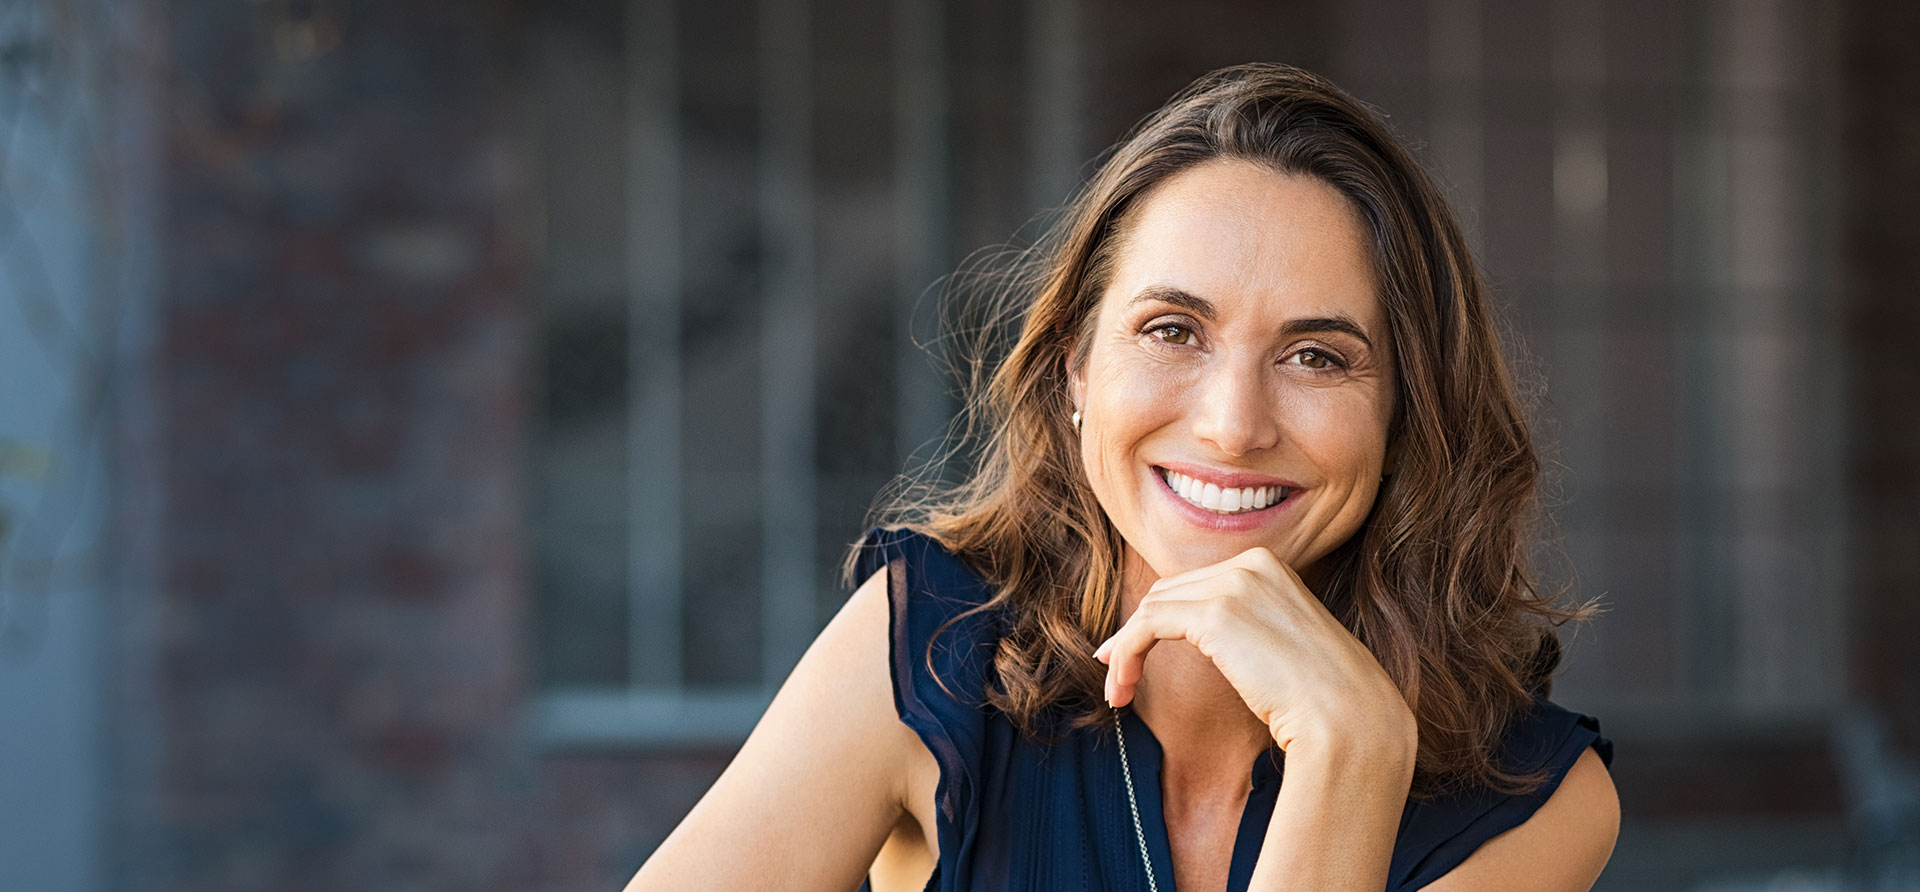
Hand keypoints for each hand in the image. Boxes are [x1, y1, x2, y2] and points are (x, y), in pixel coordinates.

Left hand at [1093, 547, 1415, 754]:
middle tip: (1116, 672)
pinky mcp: (1214, 614)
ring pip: (1151, 609)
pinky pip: (1146, 627)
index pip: (1195, 584)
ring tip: (1117, 692)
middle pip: (1169, 592)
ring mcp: (1234, 584)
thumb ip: (1246, 628)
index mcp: (1270, 565)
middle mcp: (1251, 564)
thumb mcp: (1282, 644)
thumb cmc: (1322, 697)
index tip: (1133, 652)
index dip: (1158, 618)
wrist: (1348, 719)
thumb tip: (1201, 636)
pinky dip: (1125, 655)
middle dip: (1135, 632)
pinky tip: (1121, 688)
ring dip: (1125, 651)